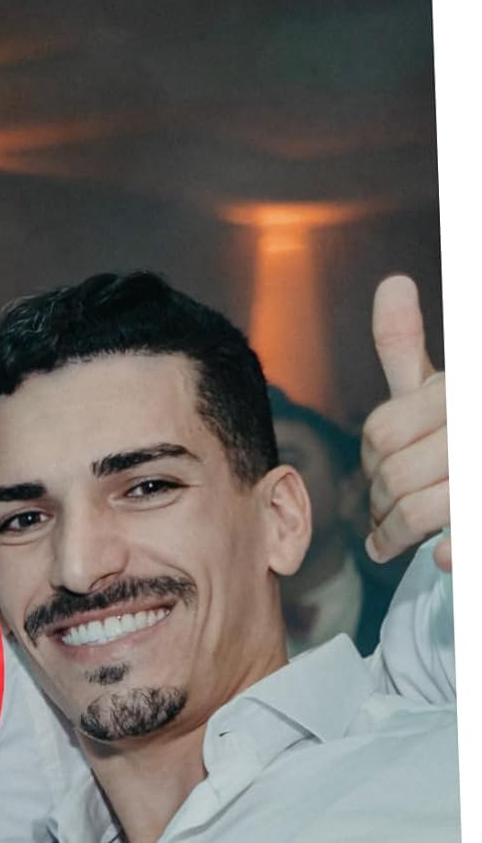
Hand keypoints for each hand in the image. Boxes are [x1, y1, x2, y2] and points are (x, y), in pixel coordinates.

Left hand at [362, 274, 448, 569]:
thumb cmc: (461, 425)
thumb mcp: (438, 387)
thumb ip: (406, 346)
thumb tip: (392, 284)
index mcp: (455, 394)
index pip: (381, 433)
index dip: (371, 458)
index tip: (380, 471)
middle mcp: (466, 428)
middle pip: (392, 473)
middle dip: (380, 501)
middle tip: (380, 519)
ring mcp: (476, 473)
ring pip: (416, 509)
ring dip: (396, 533)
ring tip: (391, 541)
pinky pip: (459, 543)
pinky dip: (448, 555)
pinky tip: (436, 559)